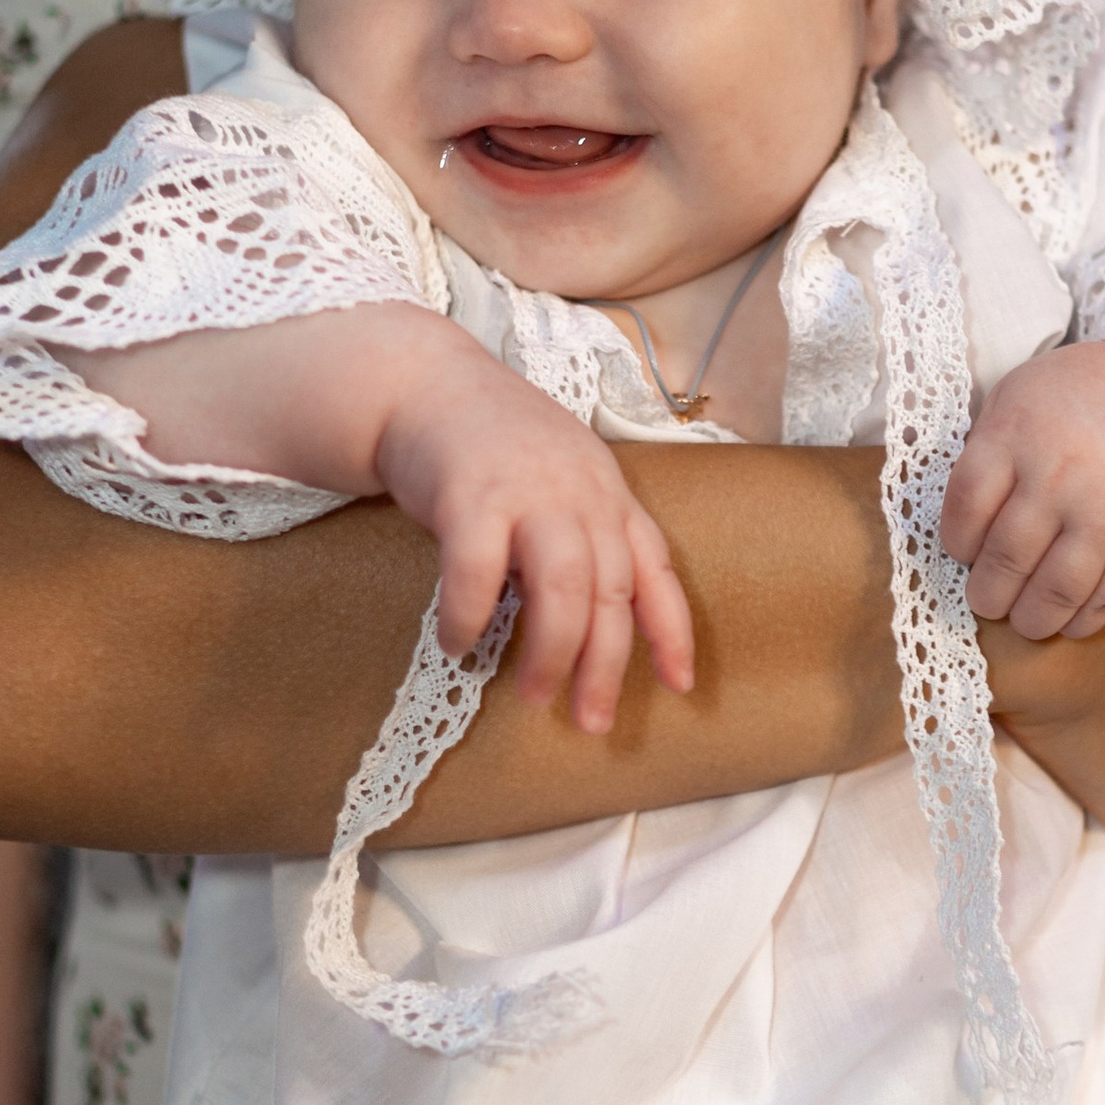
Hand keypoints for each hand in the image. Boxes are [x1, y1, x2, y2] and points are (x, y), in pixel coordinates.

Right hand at [376, 335, 696, 734]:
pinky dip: (469, 618)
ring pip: (562, 589)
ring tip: (533, 695)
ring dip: (550, 652)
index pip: (657, 568)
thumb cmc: (490, 445)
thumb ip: (579, 536)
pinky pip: (477, 574)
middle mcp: (580, 493)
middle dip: (604, 666)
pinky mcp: (470, 494)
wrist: (424, 383)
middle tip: (590, 721)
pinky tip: (458, 645)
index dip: (673, 631)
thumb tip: (583, 623)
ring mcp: (529, 491)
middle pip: (611, 593)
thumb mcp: (560, 479)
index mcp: (608, 494)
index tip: (680, 685)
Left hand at [941, 339, 1104, 638]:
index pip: (966, 509)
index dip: (957, 542)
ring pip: (1055, 591)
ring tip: (1024, 619)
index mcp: (1016, 436)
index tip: (963, 552)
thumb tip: (958, 519)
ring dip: (1031, 619)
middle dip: (988, 593)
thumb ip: (984, 448)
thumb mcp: (1018, 394)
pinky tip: (1068, 619)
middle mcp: (1058, 477)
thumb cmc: (1083, 399)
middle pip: (1005, 558)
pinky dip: (1081, 620)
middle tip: (987, 599)